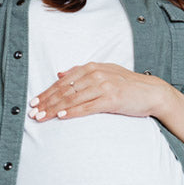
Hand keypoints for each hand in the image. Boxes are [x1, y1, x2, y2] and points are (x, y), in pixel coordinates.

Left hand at [28, 62, 170, 121]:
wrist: (151, 92)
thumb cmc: (126, 85)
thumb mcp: (103, 73)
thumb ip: (81, 73)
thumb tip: (60, 74)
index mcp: (91, 67)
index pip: (62, 82)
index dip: (46, 92)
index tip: (33, 102)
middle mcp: (95, 74)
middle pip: (64, 90)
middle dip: (46, 102)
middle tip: (32, 112)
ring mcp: (103, 86)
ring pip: (73, 99)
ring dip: (54, 109)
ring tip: (42, 117)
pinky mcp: (111, 99)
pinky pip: (87, 106)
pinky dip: (73, 111)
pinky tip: (62, 116)